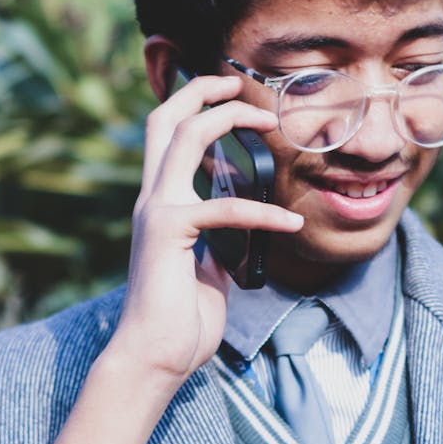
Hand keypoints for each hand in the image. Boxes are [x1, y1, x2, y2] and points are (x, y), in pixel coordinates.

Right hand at [108, 74, 302, 385]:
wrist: (155, 356)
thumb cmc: (180, 320)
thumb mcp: (207, 270)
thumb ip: (219, 242)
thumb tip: (244, 229)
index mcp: (159, 204)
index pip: (166, 137)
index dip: (193, 106)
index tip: (231, 99)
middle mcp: (151, 199)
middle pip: (164, 118)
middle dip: (201, 91)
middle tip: (242, 86)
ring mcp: (156, 212)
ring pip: (183, 138)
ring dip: (227, 120)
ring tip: (268, 123)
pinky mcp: (169, 233)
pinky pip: (224, 208)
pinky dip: (263, 212)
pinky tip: (291, 224)